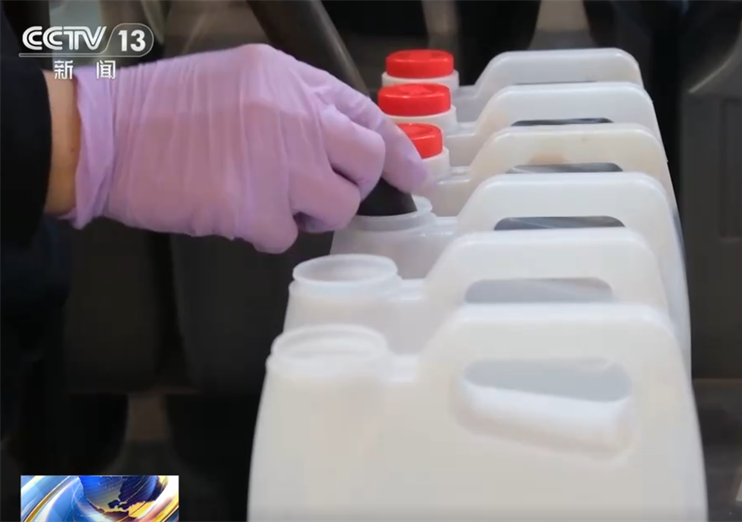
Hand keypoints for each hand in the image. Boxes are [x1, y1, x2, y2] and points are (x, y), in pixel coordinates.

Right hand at [68, 44, 427, 252]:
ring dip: (310, 212)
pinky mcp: (251, 207)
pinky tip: (234, 209)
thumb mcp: (243, 80)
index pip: (369, 116)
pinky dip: (265, 231)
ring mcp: (275, 163)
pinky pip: (287, 236)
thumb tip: (349, 141)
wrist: (105, 135)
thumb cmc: (168, 110)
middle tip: (324, 190)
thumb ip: (299, 103)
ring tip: (269, 197)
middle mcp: (293, 117)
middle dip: (354, 185)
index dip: (399, 151)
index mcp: (292, 81)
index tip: (414, 174)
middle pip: (367, 164)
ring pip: (337, 208)